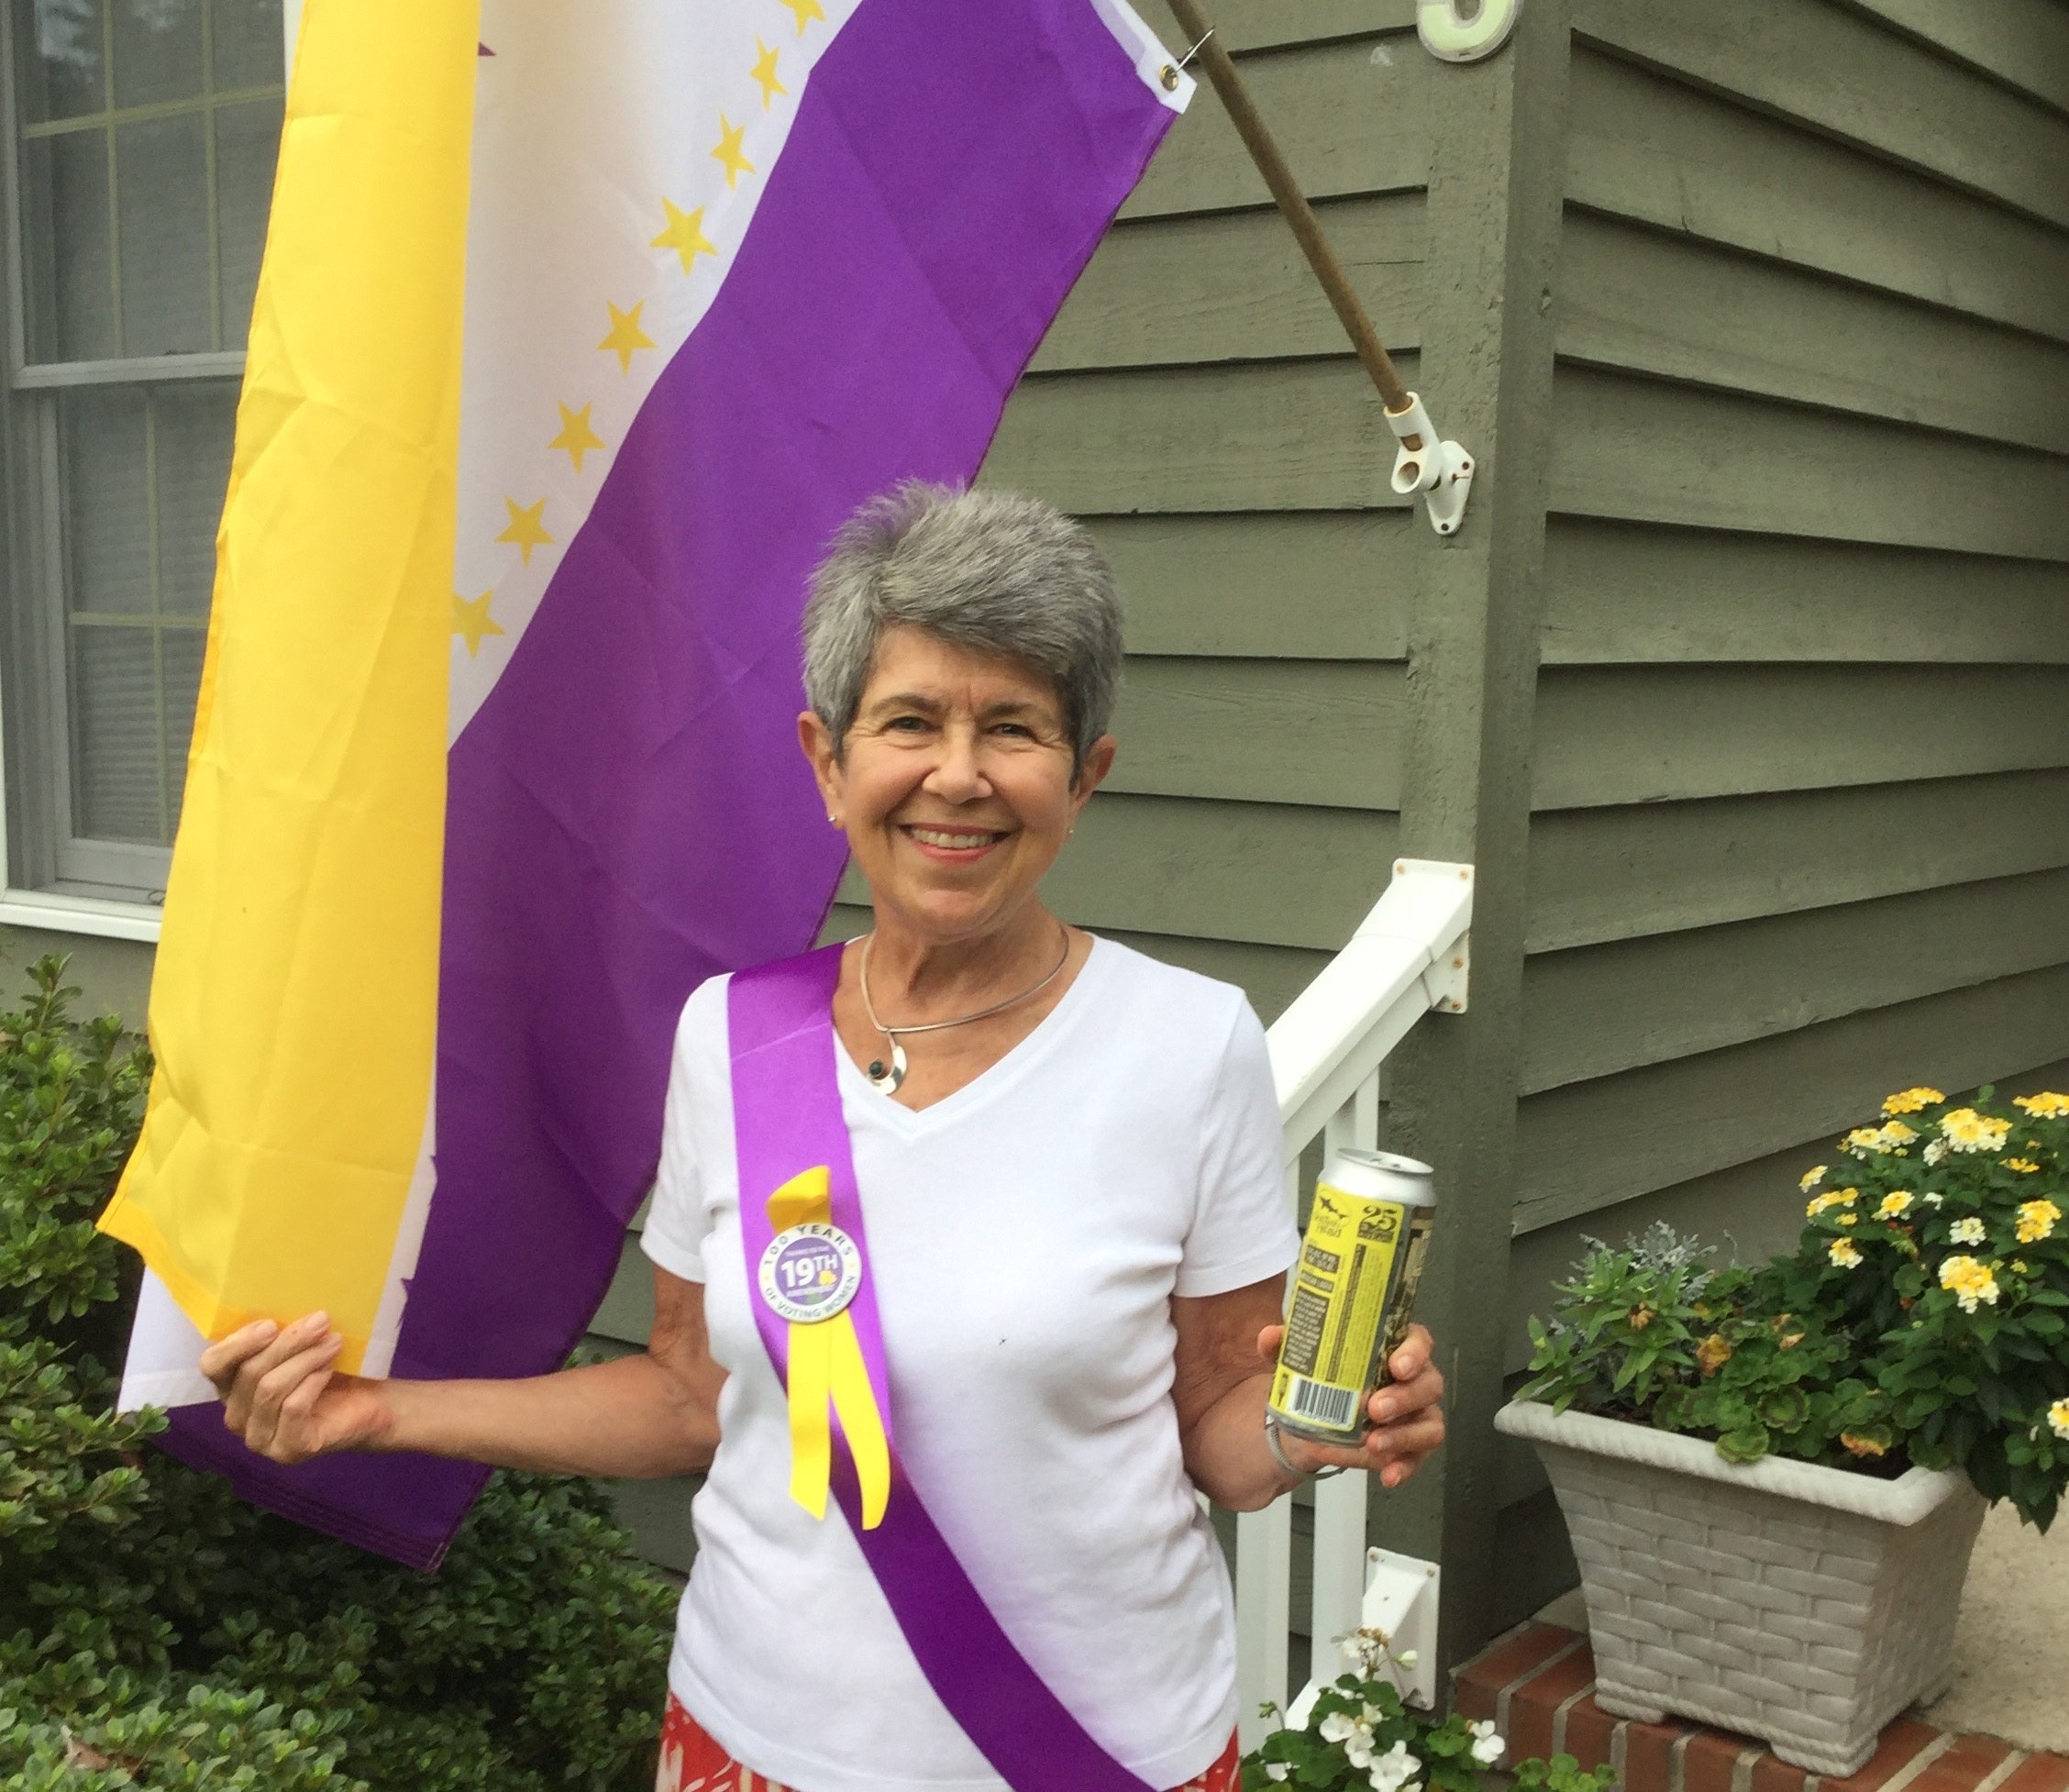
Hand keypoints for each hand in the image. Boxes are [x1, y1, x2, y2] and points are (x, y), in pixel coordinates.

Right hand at [199, 1311, 395, 1464]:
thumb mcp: (298, 1348)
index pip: (212, 1365)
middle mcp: (238, 1417)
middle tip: (320, 1321)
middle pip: (249, 1373)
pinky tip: (329, 1369)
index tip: (270, 1322)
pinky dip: (312, 1382)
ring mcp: (260, 1440)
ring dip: (305, 1359)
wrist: (371, 1405)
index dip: (236, 1343)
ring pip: (270, 1389)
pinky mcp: (287, 1451)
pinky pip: (292, 1408)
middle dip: (287, 1342)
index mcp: (231, 1388)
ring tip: (334, 1341)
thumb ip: (278, 1335)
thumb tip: (277, 1299)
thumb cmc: (329, 1370)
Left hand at [1255, 1322, 1445, 1488]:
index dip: (1414, 1352)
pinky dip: (1403, 1468)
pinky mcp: (1412, 1448)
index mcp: (1394, 1349)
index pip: (1418, 1341)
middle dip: (1404, 1398)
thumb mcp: (1303, 1358)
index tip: (1396, 1365)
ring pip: (1429, 1425)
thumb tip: (1270, 1336)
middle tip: (1374, 1408)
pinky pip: (1417, 1459)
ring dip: (1402, 1436)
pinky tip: (1387, 1475)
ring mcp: (1417, 1416)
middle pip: (1428, 1384)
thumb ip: (1287, 1345)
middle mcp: (1415, 1380)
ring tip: (1372, 1443)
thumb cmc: (1324, 1376)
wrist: (1316, 1416)